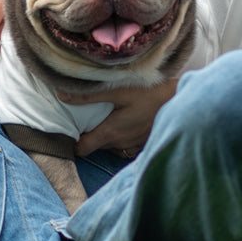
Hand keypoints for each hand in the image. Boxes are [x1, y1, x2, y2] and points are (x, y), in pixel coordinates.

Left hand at [60, 78, 177, 156]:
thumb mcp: (117, 91)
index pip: (82, 149)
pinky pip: (123, 144)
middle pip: (94, 146)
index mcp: (110, 133)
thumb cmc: (149, 93)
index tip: (65, 129)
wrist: (179, 99)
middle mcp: (120, 143)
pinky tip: (118, 120)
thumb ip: (89, 95)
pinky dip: (117, 136)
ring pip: (108, 145)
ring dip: (101, 135)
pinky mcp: (142, 142)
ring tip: (96, 117)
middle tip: (77, 118)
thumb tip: (62, 95)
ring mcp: (132, 144)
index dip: (70, 142)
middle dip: (85, 135)